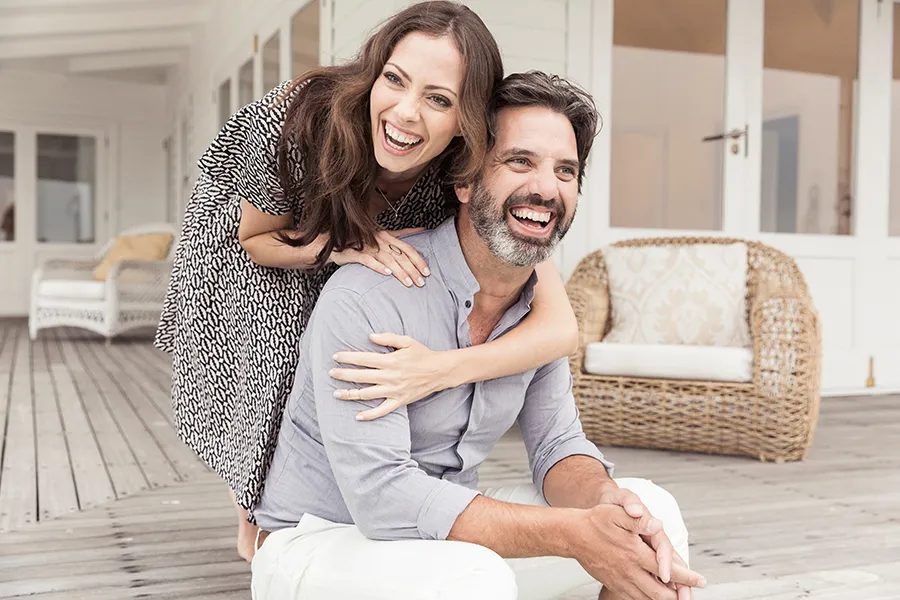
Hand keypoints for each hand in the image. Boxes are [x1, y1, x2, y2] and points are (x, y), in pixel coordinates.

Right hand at [330, 228, 427, 287]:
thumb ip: (402, 233)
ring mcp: (368, 247)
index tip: (427, 272)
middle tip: (421, 282)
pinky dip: (379, 266)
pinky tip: (387, 273)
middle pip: (401, 256)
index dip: (419, 260)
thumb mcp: (384, 234)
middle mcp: (380, 240)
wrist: (337, 242)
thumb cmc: (363, 240)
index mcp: (388, 236)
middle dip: (413, 270)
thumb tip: (421, 228)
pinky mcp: (356, 254)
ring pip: (388, 260)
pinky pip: (369, 261)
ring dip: (400, 272)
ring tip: (409, 283)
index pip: (408, 248)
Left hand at [331, 333, 446, 420]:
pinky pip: (382, 411)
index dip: (348, 358)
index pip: (364, 359)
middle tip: (330, 373)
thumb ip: (388, 338)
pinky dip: (369, 415)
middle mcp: (390, 377)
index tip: (335, 357)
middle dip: (344, 375)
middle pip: (361, 376)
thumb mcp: (407, 341)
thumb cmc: (422, 354)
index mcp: (390, 361)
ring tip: (336, 393)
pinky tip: (357, 416)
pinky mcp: (399, 401)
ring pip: (367, 394)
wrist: (440, 371)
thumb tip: (370, 336)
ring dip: (350, 394)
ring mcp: (394, 391)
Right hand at [570, 505, 705, 599]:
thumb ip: (638, 520)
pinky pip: (634, 599)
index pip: (667, 570)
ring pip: (648, 598)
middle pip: (661, 592)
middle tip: (690, 595)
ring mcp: (621, 580)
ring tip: (676, 598)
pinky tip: (653, 597)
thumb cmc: (595, 522)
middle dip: (679, 595)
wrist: (573, 535)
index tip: (700, 580)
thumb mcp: (617, 514)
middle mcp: (630, 571)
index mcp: (635, 554)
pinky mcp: (613, 584)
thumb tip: (656, 524)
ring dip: (664, 599)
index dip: (687, 576)